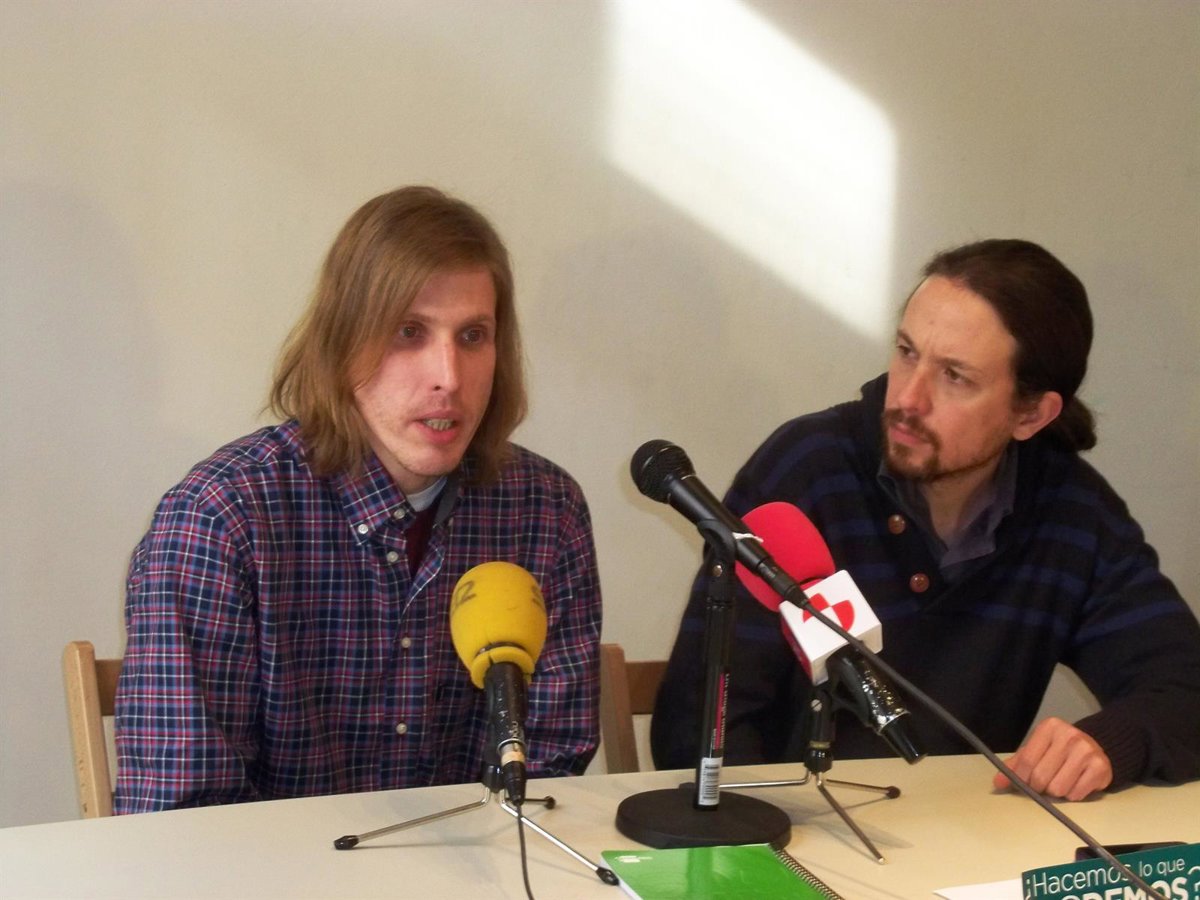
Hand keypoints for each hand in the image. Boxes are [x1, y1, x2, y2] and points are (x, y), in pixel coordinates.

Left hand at [992, 716, 1112, 800]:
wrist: (1095, 748)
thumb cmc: (1059, 751)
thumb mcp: (1037, 750)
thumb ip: (1016, 765)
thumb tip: (998, 783)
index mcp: (1049, 727)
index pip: (1027, 760)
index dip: (1021, 778)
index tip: (1024, 783)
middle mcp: (1069, 736)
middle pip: (1041, 777)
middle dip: (1038, 787)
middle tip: (1044, 784)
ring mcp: (1086, 751)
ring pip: (1058, 789)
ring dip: (1056, 792)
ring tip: (1061, 781)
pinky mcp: (1100, 767)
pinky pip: (1076, 794)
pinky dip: (1072, 795)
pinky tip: (1076, 783)